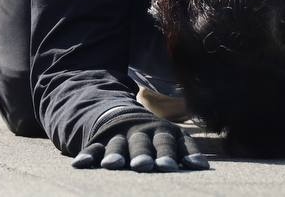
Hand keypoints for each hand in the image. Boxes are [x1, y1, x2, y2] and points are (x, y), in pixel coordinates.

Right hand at [72, 116, 209, 172]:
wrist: (121, 115)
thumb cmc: (154, 134)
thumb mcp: (171, 136)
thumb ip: (186, 150)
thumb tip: (203, 167)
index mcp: (159, 132)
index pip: (166, 143)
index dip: (168, 154)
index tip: (170, 168)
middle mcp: (139, 133)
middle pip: (141, 144)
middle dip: (142, 155)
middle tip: (144, 166)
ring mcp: (118, 135)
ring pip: (117, 145)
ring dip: (115, 155)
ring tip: (111, 166)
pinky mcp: (100, 139)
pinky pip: (93, 147)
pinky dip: (88, 155)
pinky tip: (81, 165)